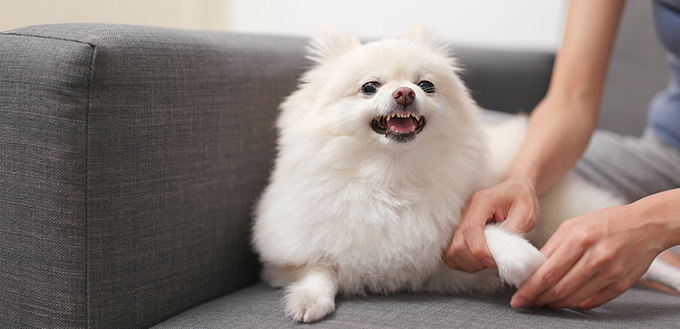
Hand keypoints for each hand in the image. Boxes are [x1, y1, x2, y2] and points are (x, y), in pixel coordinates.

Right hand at [443, 178, 539, 271]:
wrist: (515, 189)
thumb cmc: (521, 199)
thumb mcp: (526, 213)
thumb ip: (513, 232)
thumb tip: (502, 253)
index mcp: (482, 202)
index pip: (470, 228)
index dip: (479, 250)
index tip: (493, 262)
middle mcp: (466, 211)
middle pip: (457, 244)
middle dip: (475, 260)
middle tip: (493, 262)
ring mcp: (460, 221)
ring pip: (451, 251)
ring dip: (469, 263)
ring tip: (486, 260)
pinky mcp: (459, 230)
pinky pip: (451, 253)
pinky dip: (463, 262)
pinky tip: (478, 260)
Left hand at [511, 204, 664, 309]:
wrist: (646, 225)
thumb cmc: (605, 222)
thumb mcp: (573, 225)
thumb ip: (552, 247)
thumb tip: (533, 269)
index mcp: (580, 239)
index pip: (548, 273)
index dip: (529, 288)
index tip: (517, 297)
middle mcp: (596, 257)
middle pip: (559, 289)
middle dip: (538, 299)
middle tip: (527, 301)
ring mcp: (610, 273)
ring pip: (574, 299)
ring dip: (554, 303)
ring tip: (543, 301)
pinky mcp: (621, 285)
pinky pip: (592, 302)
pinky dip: (575, 304)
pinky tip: (565, 300)